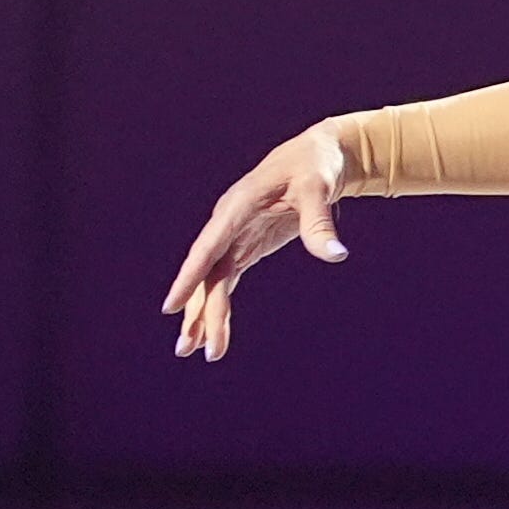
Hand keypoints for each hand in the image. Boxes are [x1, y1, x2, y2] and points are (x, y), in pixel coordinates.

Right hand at [160, 125, 350, 360]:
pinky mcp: (245, 246)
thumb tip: (336, 255)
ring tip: (193, 351)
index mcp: (237, 206)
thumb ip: (319, 223)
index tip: (173, 305)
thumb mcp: (318, 189)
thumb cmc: (315, 167)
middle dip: (196, 311)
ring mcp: (233, 236)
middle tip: (187, 348)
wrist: (317, 156)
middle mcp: (228, 224)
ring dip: (203, 315)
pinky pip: (226, 281)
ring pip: (212, 281)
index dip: (190, 277)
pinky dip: (219, 306)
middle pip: (207, 273)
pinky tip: (212, 332)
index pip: (209, 247)